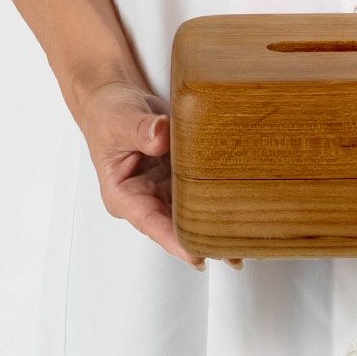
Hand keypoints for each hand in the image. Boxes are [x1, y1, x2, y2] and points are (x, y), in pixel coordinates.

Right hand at [77, 79, 243, 270]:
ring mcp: (168, 190)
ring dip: (217, 227)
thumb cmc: (110, 113)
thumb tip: (160, 136)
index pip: (151, 223)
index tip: (197, 255)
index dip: (174, 241)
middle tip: (234, 254)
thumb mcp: (120, 120)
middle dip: (204, 241)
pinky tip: (245, 211)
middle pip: (178, 227)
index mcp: (125, 196)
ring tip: (246, 243)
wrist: (116, 100)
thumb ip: (140, 130)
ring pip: (194, 215)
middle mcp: (148, 199)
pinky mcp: (185, 178)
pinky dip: (222, 200)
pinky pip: (204, 192)